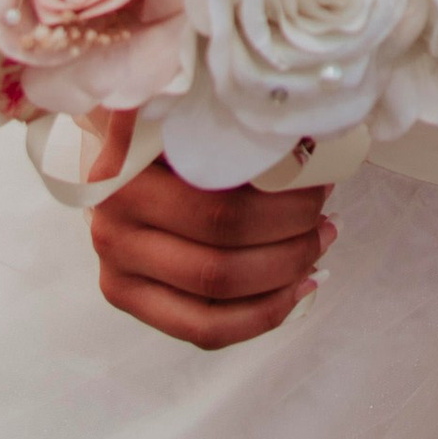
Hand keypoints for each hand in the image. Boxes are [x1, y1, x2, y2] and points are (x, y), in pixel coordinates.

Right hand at [85, 113, 333, 349]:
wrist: (117, 166)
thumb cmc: (165, 134)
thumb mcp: (184, 109)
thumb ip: (221, 111)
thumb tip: (304, 133)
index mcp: (128, 167)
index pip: (221, 196)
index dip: (282, 194)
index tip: (318, 174)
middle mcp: (113, 222)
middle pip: (222, 240)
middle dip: (292, 229)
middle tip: (324, 209)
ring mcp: (117, 269)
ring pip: (217, 290)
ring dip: (285, 270)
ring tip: (321, 242)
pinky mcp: (129, 300)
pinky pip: (203, 329)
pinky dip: (262, 314)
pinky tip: (300, 288)